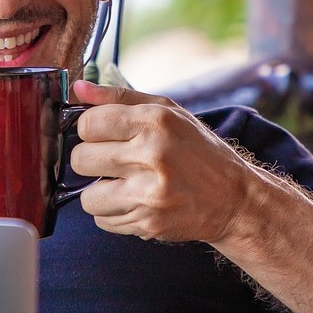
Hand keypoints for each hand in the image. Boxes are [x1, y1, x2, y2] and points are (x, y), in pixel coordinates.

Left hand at [69, 80, 259, 242]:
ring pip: (87, 197)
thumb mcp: (168, 111)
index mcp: (155, 121)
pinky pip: (103, 221)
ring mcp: (150, 193)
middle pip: (81, 159)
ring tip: (122, 184)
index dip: (89, 129)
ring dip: (99, 192)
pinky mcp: (149, 223)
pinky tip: (134, 201)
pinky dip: (113, 213)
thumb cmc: (199, 151)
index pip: (88, 123)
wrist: (235, 199)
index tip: (102, 134)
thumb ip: (119, 98)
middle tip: (112, 160)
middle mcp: (151, 155)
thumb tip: (77, 89)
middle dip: (91, 160)